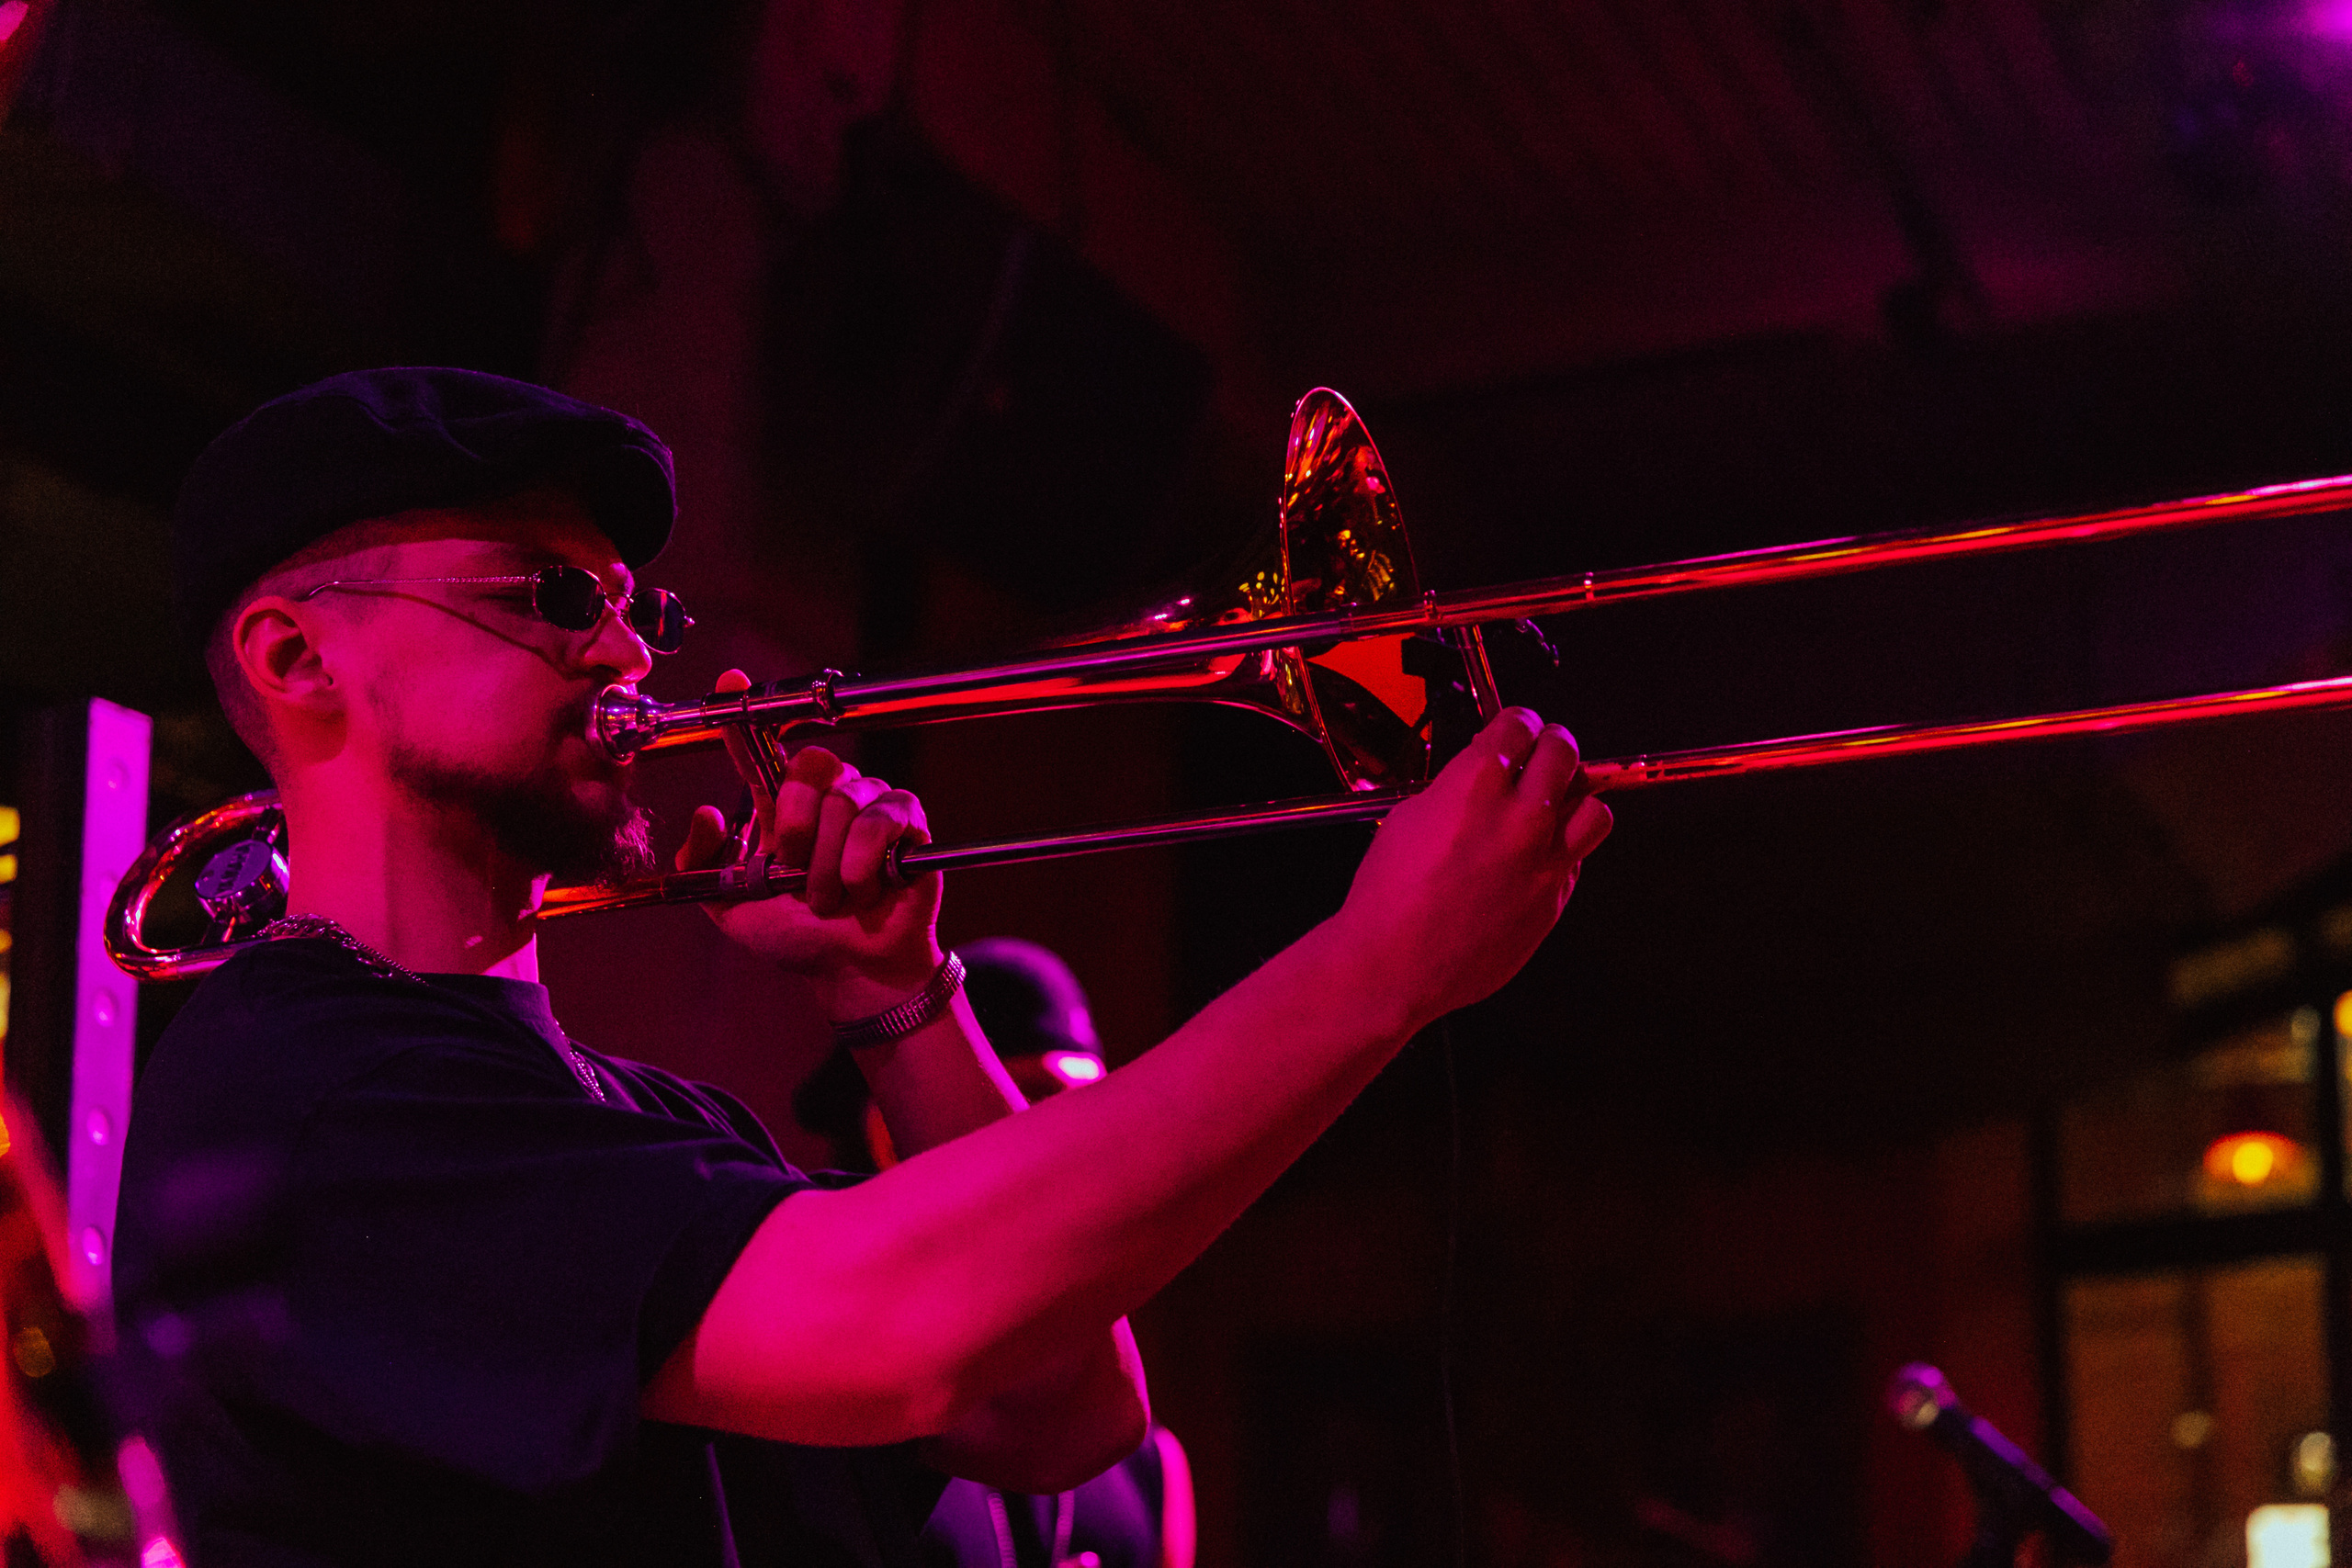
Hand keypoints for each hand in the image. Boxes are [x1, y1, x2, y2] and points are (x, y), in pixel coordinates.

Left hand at [677, 670, 944, 1015]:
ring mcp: (871, 804)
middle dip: (795, 823)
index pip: (762, 748)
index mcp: (783, 805)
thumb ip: (704, 864)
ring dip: (827, 865)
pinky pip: (880, 821)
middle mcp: (828, 795)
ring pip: (844, 802)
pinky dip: (861, 862)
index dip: (746, 712)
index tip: (730, 681)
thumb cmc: (797, 936)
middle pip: (810, 765)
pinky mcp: (909, 822)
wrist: (850, 970)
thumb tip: (707, 812)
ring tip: (827, 899)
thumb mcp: (732, 905)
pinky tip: (863, 889)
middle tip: (793, 869)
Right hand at [1328, 707, 1610, 1028]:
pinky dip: (1562, 849)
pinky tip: (1536, 854)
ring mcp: (1543, 860)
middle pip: (1564, 753)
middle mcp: (1519, 817)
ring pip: (1594, 807)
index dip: (1517, 721)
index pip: (1519, 725)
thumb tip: (1483, 776)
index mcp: (1476, 785)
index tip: (1516, 727)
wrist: (1394, 964)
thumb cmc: (1388, 899)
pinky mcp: (1553, 899)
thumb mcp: (1410, 818)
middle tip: (1543, 749)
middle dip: (1552, 744)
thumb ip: (1457, 788)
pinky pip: (1577, 860)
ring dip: (1576, 798)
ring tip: (1556, 803)